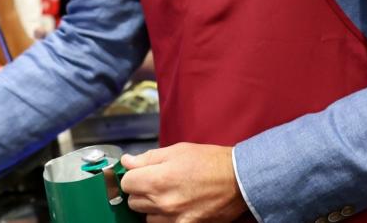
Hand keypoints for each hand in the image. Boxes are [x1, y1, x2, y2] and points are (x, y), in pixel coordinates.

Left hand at [119, 143, 247, 221]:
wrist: (239, 180)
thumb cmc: (210, 162)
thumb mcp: (178, 150)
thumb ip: (148, 158)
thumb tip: (127, 161)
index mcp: (158, 179)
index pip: (126, 183)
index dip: (133, 175)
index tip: (140, 173)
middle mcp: (163, 202)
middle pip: (133, 201)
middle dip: (141, 191)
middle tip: (157, 182)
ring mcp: (174, 219)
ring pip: (146, 217)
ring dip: (152, 207)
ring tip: (169, 195)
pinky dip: (165, 218)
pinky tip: (176, 207)